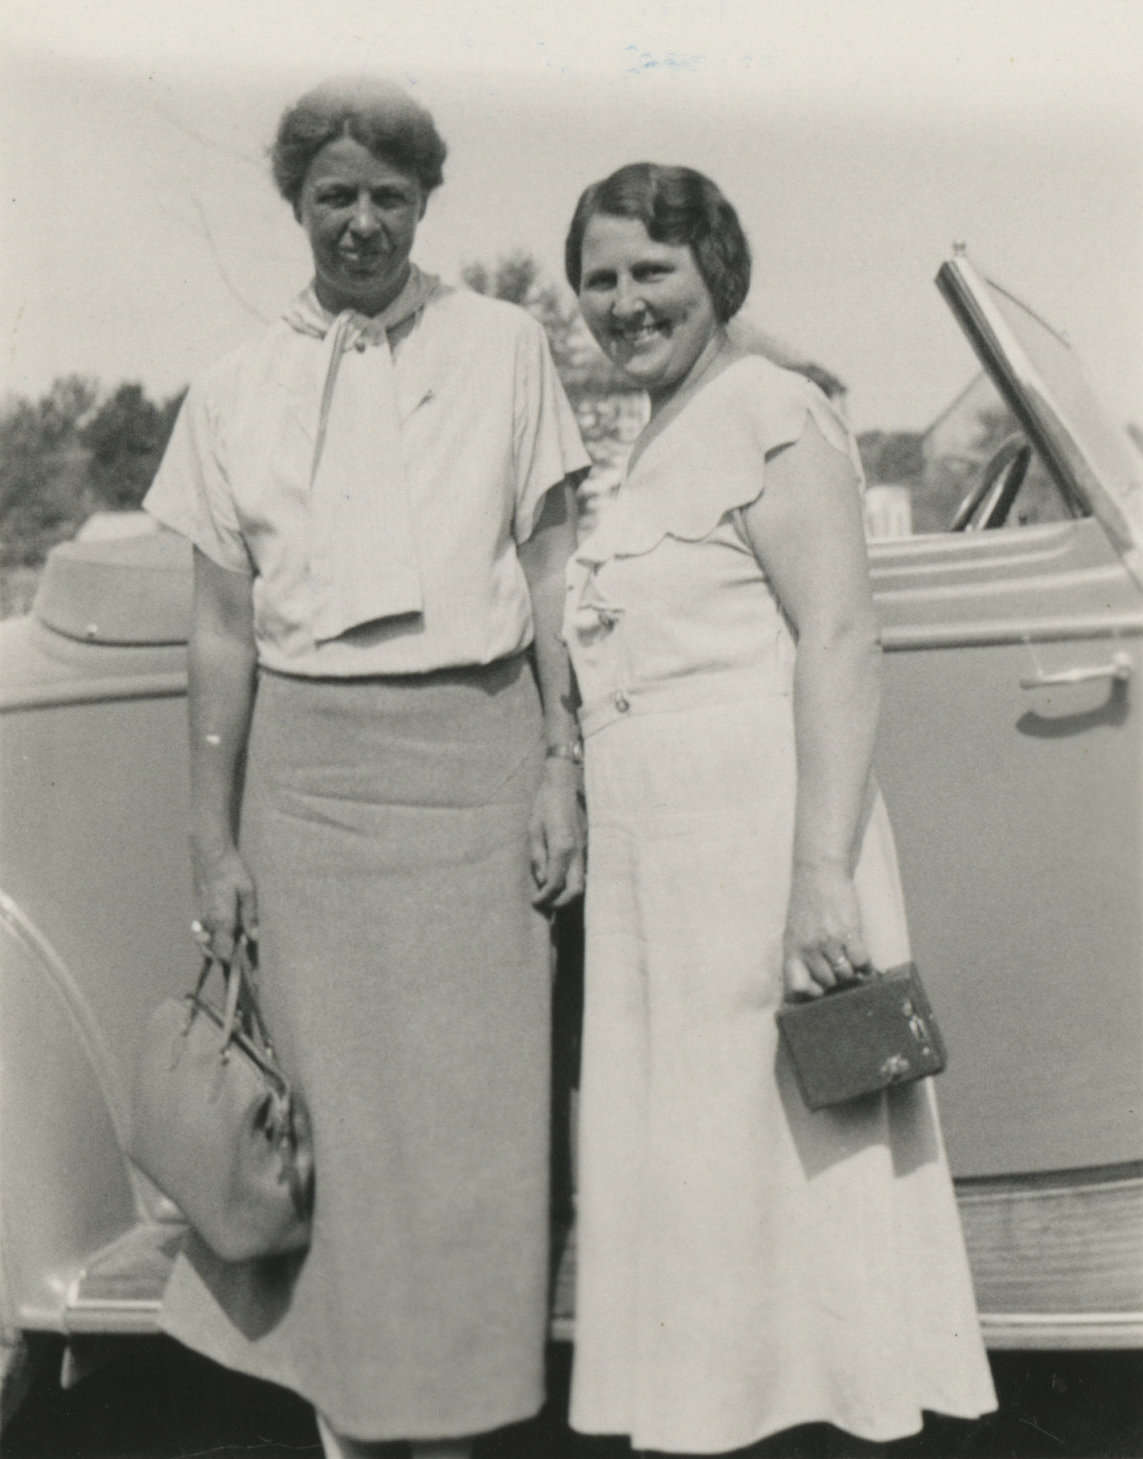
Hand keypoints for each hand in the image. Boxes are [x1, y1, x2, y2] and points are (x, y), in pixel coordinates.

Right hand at [191, 841, 257, 962]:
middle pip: (214, 952)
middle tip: (241, 965)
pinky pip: (202, 933)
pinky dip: (210, 939)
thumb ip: (250, 916)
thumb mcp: (248, 891)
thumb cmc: (232, 871)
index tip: (246, 972)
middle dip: (226, 960)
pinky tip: (221, 935)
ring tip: (232, 952)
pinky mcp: (199, 911)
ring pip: (206, 944)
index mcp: (222, 920)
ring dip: (217, 950)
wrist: (210, 855)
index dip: (235, 965)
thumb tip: (253, 938)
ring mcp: (201, 917)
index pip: (225, 953)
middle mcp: (208, 922)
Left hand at [528, 759, 585, 909]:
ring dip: (568, 894)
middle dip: (561, 903)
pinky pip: (582, 871)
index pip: (555, 884)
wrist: (563, 787)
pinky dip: (572, 882)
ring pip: (583, 882)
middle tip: (545, 905)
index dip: (545, 898)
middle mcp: (577, 852)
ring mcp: (584, 850)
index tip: (535, 902)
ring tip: (552, 896)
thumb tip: (543, 881)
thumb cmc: (544, 806)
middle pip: (576, 890)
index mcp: (561, 848)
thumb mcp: (533, 831)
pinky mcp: (585, 847)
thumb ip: (538, 858)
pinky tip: (560, 881)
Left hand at [782, 858, 869, 1000]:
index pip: (797, 986)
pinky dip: (865, 964)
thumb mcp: (794, 930)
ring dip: (851, 971)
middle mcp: (809, 948)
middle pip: (828, 982)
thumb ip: (800, 956)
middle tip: (840, 968)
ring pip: (846, 974)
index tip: (819, 990)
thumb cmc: (807, 903)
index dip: (810, 992)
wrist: (819, 873)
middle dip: (836, 979)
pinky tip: (863, 956)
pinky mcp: (849, 932)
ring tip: (850, 959)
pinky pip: (861, 962)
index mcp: (792, 948)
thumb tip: (807, 988)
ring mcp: (829, 941)